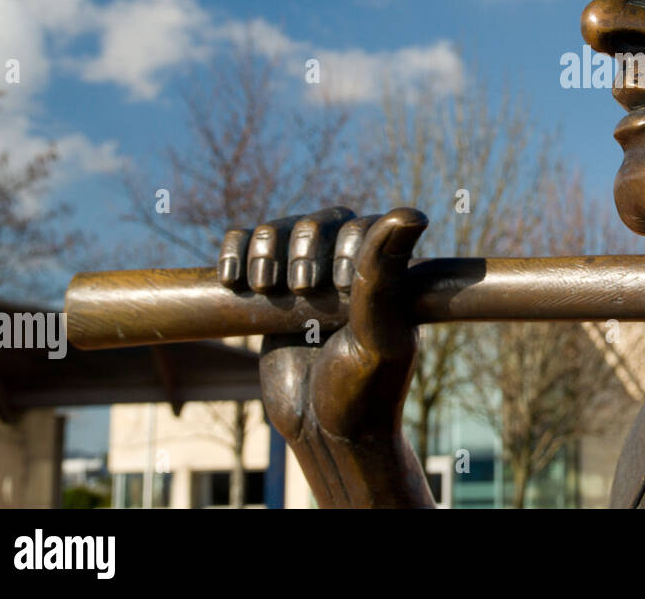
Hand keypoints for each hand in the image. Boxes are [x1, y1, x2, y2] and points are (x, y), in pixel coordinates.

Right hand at [217, 206, 434, 506]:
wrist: (325, 432)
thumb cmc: (364, 388)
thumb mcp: (376, 332)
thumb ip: (383, 275)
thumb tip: (413, 212)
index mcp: (386, 271)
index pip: (362, 226)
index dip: (343, 247)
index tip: (336, 290)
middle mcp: (348, 268)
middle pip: (319, 221)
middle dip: (302, 246)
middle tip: (300, 289)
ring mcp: (307, 278)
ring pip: (280, 229)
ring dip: (266, 246)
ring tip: (263, 286)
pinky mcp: (271, 294)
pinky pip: (247, 247)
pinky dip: (234, 250)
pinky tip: (231, 278)